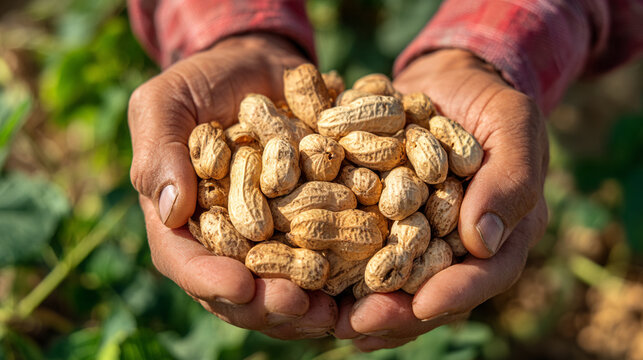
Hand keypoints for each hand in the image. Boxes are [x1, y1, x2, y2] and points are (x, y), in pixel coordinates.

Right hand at [128, 34, 336, 338]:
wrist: (258, 67)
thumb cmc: (202, 82)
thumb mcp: (166, 104)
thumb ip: (160, 153)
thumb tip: (173, 211)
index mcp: (183, 221)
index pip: (186, 262)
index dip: (210, 280)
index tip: (239, 286)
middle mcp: (226, 240)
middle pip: (239, 290)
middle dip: (267, 304)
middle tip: (297, 305)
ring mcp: (270, 237)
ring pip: (283, 286)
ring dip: (308, 305)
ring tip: (334, 310)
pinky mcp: (309, 225)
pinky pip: (324, 257)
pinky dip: (343, 275)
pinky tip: (366, 280)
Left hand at [334, 49, 548, 350]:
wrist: (447, 82)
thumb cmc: (488, 101)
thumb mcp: (512, 125)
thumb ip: (508, 180)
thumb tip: (481, 241)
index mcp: (500, 231)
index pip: (486, 273)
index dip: (456, 293)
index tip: (423, 306)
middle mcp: (458, 246)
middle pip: (433, 292)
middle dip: (397, 313)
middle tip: (359, 326)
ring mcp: (419, 237)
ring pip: (395, 283)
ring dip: (362, 304)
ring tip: (329, 320)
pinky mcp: (383, 222)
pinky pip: (363, 251)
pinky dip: (339, 269)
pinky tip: (312, 284)